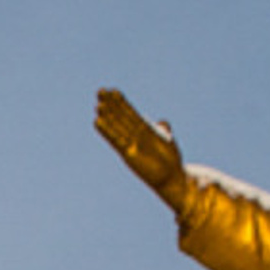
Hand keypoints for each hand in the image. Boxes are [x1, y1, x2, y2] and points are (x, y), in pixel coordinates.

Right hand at [95, 87, 188, 204]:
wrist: (171, 178)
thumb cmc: (170, 161)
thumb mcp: (167, 141)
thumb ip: (163, 130)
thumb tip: (163, 122)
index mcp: (143, 130)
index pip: (130, 113)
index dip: (122, 102)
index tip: (113, 90)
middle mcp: (134, 135)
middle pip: (121, 116)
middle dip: (111, 104)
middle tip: (100, 91)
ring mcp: (131, 144)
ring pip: (117, 127)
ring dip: (107, 116)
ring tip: (98, 106)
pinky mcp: (128, 153)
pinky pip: (116, 140)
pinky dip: (107, 131)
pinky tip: (98, 122)